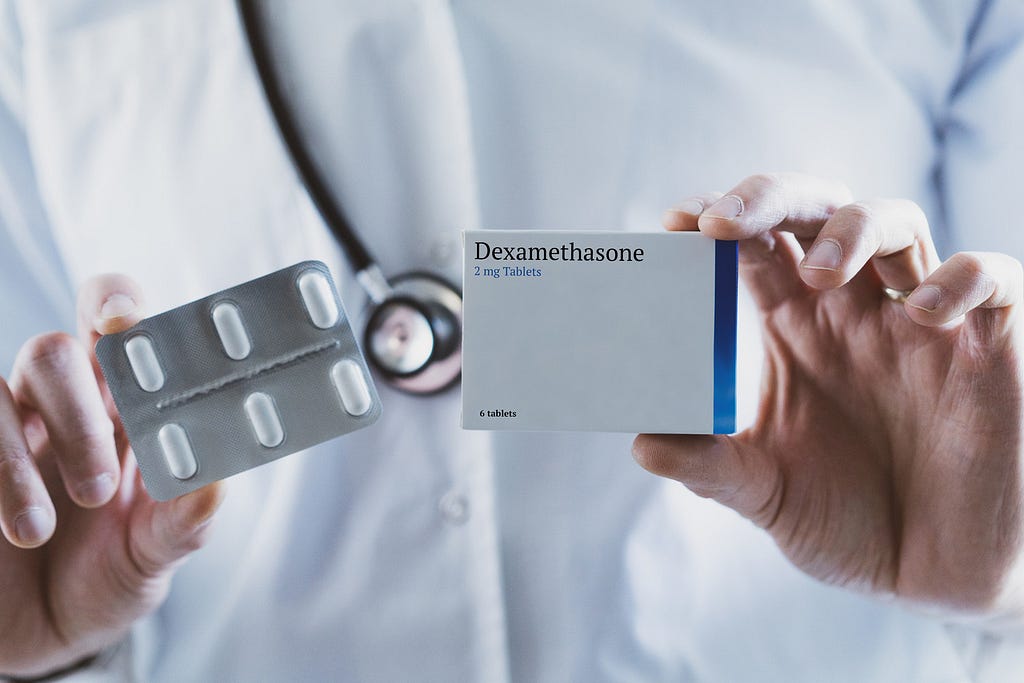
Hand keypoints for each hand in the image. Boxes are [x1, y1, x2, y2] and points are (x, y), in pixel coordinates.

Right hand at [0, 275, 223, 677]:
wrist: (43, 637)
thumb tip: (218, 485)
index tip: (123, 321)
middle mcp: (61, 408)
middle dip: (77, 412)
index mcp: (124, 409)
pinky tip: (16, 531)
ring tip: (41, 531)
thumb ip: (183, 521)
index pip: (115, 326)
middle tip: (99, 487)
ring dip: (17, 461)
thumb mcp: (152, 556)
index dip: (114, 302)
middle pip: (51, 352)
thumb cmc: (107, 576)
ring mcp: (4, 434)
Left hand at [634, 173, 1023, 620]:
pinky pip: (992, 280)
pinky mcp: (988, 348)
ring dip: (854, 229)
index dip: (719, 220)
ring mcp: (921, 323)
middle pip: (817, 211)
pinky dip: (961, 280)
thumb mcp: (765, 495)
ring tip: (822, 273)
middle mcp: (854, 311)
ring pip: (897, 223)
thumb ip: (709, 469)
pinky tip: (924, 313)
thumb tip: (643, 444)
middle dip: (772, 198)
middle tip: (723, 222)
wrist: (930, 579)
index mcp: (796, 328)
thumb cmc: (847, 523)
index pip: (756, 246)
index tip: (675, 222)